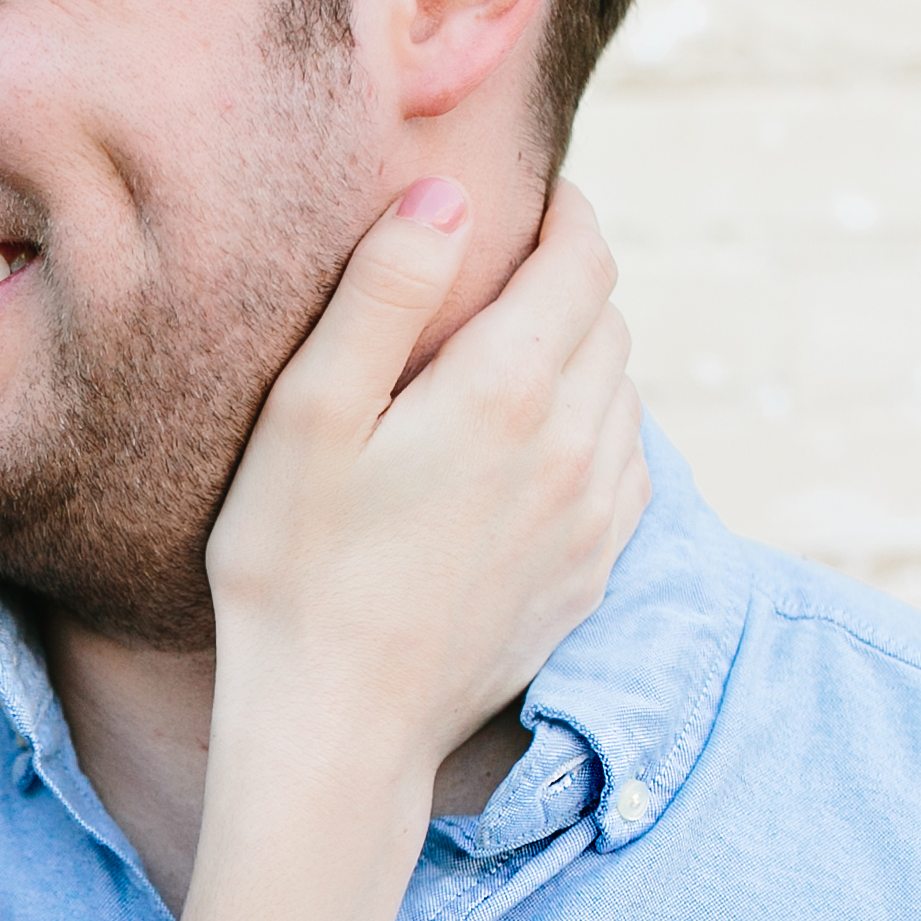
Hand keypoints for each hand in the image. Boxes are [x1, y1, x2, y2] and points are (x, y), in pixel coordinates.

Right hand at [204, 175, 645, 788]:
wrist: (336, 726)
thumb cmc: (293, 569)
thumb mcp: (307, 416)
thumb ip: (380, 294)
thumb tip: (449, 193)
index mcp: (507, 389)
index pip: (582, 258)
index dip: (561, 212)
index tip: (523, 201)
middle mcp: (576, 446)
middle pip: (609, 318)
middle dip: (566, 281)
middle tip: (499, 277)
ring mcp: (594, 517)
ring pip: (624, 392)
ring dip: (582, 358)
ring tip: (509, 361)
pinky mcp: (592, 574)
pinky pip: (627, 469)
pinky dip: (596, 434)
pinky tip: (534, 450)